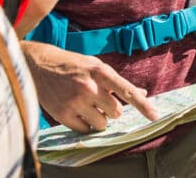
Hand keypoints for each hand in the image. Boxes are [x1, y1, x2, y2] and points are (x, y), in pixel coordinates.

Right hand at [21, 41, 158, 132]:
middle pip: (116, 112)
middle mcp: (89, 87)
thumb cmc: (72, 65)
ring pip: (102, 124)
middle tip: (99, 99)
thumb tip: (142, 93)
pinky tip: (76, 110)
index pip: (127, 91)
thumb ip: (117, 82)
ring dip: (99, 118)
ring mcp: (75, 102)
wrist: (39, 65)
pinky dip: (84, 124)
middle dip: (111, 109)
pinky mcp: (63, 115)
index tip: (155, 116)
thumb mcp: (96, 66)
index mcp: (100, 72)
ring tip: (86, 104)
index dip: (143, 105)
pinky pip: (85, 130)